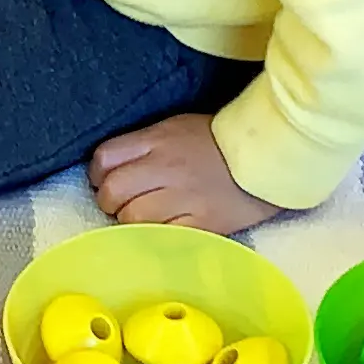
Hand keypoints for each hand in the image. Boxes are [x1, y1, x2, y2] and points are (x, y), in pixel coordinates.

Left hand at [88, 114, 281, 234]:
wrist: (267, 159)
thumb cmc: (218, 142)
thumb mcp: (176, 128)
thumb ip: (143, 145)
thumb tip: (112, 167)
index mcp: (158, 140)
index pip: (105, 158)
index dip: (97, 173)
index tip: (105, 180)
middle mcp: (165, 167)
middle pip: (113, 191)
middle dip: (110, 201)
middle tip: (122, 203)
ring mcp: (183, 197)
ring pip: (132, 217)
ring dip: (130, 221)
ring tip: (143, 218)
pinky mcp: (200, 223)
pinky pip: (160, 236)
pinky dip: (154, 235)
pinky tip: (161, 230)